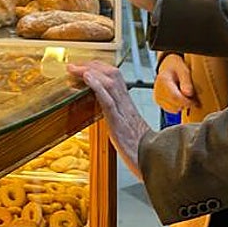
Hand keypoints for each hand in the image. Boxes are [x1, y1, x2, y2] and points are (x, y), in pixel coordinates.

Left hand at [67, 60, 150, 179]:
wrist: (153, 161)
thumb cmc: (140, 149)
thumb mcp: (125, 128)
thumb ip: (115, 116)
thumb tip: (101, 109)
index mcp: (127, 104)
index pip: (114, 76)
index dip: (97, 67)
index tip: (82, 65)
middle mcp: (126, 104)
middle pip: (111, 74)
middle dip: (91, 65)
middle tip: (74, 65)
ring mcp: (123, 112)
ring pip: (110, 82)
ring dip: (91, 72)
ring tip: (76, 68)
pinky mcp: (119, 123)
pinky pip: (109, 100)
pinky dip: (97, 87)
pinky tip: (87, 78)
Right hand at [153, 54, 198, 114]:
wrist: (167, 67)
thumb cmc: (176, 67)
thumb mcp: (184, 70)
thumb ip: (187, 82)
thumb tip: (188, 94)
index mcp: (163, 80)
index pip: (175, 97)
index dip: (187, 102)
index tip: (196, 102)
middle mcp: (157, 90)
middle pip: (174, 105)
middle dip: (186, 104)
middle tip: (193, 98)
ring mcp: (157, 97)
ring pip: (174, 109)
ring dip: (182, 105)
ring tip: (185, 96)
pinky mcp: (158, 102)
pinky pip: (171, 109)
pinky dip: (178, 106)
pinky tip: (180, 98)